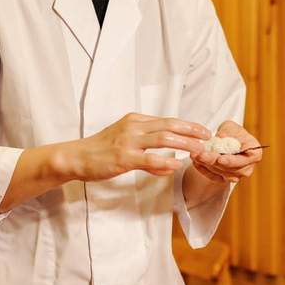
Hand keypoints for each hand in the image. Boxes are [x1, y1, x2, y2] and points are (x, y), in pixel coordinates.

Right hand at [68, 113, 210, 180]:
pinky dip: (165, 161)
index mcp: (135, 120)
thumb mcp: (125, 143)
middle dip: (192, 130)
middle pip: (170, 125)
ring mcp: (128, 142)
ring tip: (200, 150)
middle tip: (208, 137)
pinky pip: (149, 159)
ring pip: (163, 138)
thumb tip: (168, 164)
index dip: (187, 125)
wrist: (76, 156)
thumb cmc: (101, 150)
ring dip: (185, 144)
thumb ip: (148, 152)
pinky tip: (177, 164)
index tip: (202, 130)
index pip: (167, 120)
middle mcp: (134, 127)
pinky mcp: (123, 157)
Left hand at [190, 120, 261, 184]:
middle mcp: (247, 168)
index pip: (243, 160)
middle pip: (229, 168)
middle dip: (213, 161)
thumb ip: (228, 131)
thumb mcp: (231, 127)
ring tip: (195, 154)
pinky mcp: (224, 179)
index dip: (231, 161)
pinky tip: (195, 160)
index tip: (220, 159)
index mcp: (255, 154)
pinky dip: (203, 169)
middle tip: (201, 154)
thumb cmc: (232, 133)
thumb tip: (221, 137)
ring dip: (206, 164)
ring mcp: (236, 176)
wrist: (228, 143)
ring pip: (219, 172)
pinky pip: (212, 177)